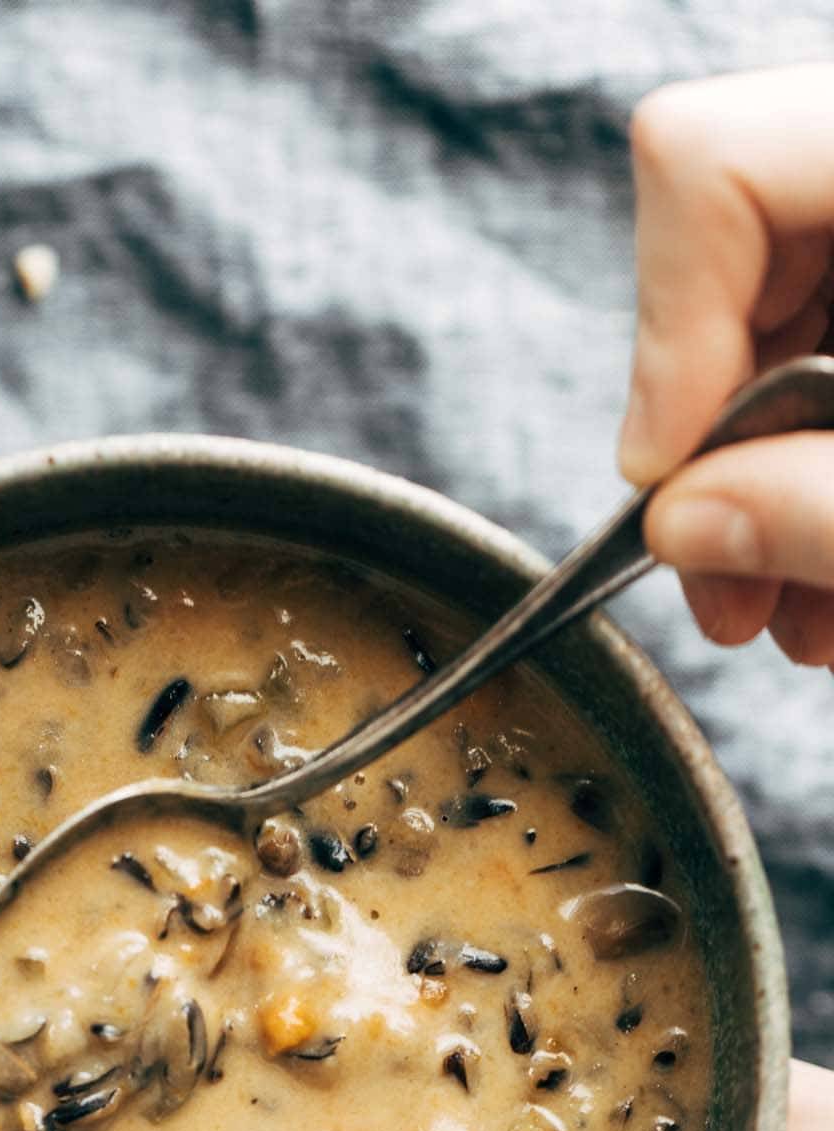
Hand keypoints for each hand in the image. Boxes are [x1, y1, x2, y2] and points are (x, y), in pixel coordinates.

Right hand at [617, 67, 833, 664]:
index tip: (667, 481)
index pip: (710, 168)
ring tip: (795, 610)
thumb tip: (681, 519)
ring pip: (778, 311)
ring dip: (766, 481)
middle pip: (729, 255)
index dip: (664, 336)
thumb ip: (820, 510)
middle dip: (716, 445)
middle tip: (728, 585)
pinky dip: (821, 464)